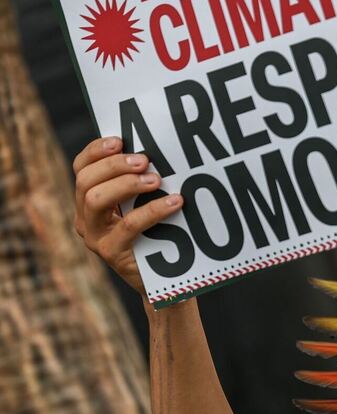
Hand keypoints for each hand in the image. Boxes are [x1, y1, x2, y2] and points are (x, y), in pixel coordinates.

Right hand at [73, 136, 182, 295]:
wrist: (165, 277)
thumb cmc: (158, 231)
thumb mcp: (145, 203)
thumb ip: (142, 180)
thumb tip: (160, 150)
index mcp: (90, 198)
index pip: (81, 167)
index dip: (96, 151)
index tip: (120, 140)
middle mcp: (86, 217)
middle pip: (85, 181)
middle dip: (114, 165)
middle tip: (144, 160)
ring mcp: (96, 236)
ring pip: (95, 200)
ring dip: (126, 184)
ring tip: (156, 180)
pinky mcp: (112, 253)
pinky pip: (128, 226)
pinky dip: (153, 210)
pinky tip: (175, 202)